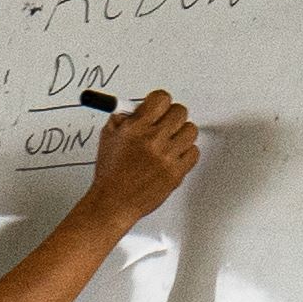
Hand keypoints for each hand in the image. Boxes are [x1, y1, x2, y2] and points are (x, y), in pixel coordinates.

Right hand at [80, 89, 199, 225]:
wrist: (114, 202)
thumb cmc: (111, 174)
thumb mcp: (108, 138)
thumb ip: (123, 119)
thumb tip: (137, 108)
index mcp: (135, 128)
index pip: (161, 99)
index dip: (159, 102)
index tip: (158, 108)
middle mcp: (153, 140)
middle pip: (180, 112)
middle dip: (171, 117)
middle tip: (165, 125)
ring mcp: (167, 157)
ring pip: (191, 130)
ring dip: (181, 134)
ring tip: (170, 142)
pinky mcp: (177, 172)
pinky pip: (194, 152)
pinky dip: (186, 153)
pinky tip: (173, 157)